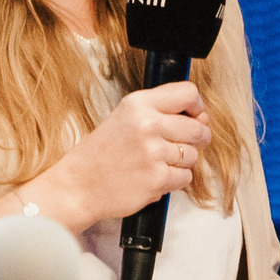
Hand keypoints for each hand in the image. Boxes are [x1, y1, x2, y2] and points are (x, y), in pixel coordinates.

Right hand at [41, 81, 209, 226]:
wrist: (76, 186)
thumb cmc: (101, 154)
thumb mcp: (125, 118)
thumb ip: (161, 112)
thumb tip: (203, 117)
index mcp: (138, 103)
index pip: (189, 93)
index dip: (197, 107)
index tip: (194, 116)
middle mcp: (147, 124)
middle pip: (198, 127)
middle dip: (195, 139)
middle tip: (176, 147)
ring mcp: (153, 152)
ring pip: (193, 154)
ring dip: (181, 162)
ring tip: (155, 163)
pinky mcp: (157, 178)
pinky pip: (186, 177)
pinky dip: (174, 180)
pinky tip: (153, 177)